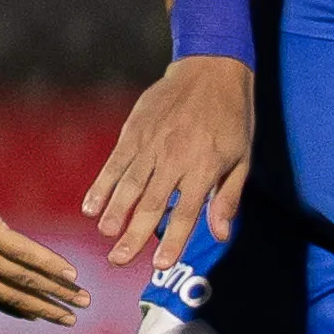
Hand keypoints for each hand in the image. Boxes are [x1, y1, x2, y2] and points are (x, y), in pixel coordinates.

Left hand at [0, 142, 87, 323]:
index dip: (13, 306)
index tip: (36, 316)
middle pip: (9, 293)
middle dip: (43, 307)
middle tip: (70, 320)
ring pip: (22, 277)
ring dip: (55, 289)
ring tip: (82, 299)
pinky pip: (22, 251)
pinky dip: (48, 263)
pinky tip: (69, 272)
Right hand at [84, 53, 252, 267]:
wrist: (211, 68)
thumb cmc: (232, 117)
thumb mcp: (241, 158)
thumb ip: (227, 198)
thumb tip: (221, 235)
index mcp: (205, 167)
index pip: (187, 211)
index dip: (173, 240)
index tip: (162, 264)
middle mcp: (175, 158)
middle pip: (152, 203)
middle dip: (135, 235)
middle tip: (120, 260)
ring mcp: (152, 143)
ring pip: (130, 184)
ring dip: (115, 212)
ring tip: (106, 235)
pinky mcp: (134, 130)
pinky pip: (115, 162)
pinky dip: (102, 184)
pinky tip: (91, 206)